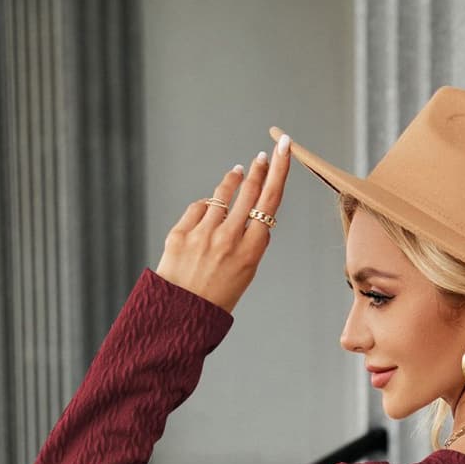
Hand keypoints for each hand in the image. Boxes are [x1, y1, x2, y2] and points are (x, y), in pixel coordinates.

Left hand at [154, 132, 290, 315]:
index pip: (270, 201)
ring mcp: (203, 234)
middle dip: (259, 168)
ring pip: (222, 194)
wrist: (180, 315)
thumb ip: (252, 243)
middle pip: (249, 190)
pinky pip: (198, 208)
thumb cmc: (217, 297)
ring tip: (238, 172)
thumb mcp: (245, 274)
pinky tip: (209, 213)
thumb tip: (256, 215)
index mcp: (250, 251)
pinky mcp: (181, 233)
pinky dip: (205, 209)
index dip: (279, 170)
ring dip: (233, 180)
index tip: (284, 148)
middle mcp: (228, 239)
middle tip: (264, 154)